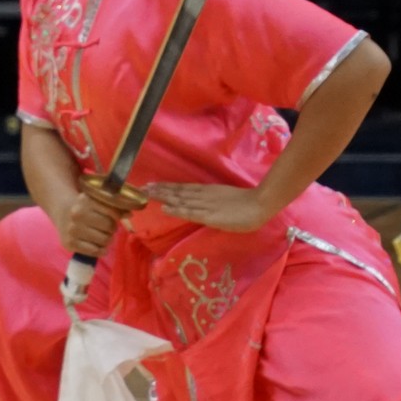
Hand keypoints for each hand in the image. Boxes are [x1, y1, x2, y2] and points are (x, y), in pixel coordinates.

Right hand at [55, 180, 138, 257]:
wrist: (62, 212)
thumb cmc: (85, 206)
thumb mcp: (97, 201)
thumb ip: (114, 206)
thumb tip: (130, 214)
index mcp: (85, 201)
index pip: (112, 212)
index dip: (117, 217)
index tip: (114, 218)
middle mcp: (77, 215)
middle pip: (109, 227)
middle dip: (112, 229)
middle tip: (107, 228)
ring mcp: (72, 230)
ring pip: (104, 240)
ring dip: (107, 240)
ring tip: (102, 236)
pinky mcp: (70, 244)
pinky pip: (95, 251)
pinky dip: (101, 251)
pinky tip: (99, 246)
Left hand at [153, 183, 275, 232]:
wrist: (260, 204)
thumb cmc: (245, 204)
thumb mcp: (223, 200)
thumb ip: (210, 202)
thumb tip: (199, 205)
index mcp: (206, 191)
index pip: (181, 188)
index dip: (165, 187)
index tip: (150, 185)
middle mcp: (202, 195)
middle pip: (176, 191)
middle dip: (158, 190)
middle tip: (140, 188)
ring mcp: (205, 204)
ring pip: (180, 199)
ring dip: (162, 197)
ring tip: (146, 194)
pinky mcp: (210, 215)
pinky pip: (190, 212)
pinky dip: (177, 209)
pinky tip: (164, 208)